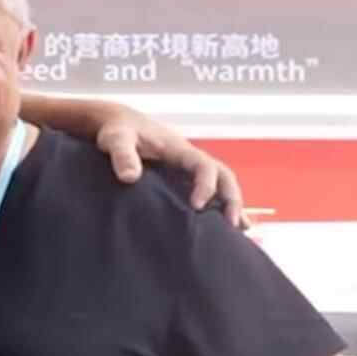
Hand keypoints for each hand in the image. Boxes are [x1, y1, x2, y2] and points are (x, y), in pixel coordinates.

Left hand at [87, 104, 244, 216]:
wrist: (118, 126)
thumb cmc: (118, 132)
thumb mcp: (116, 139)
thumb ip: (122, 154)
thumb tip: (129, 177)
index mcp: (179, 149)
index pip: (204, 166)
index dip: (205, 185)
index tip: (197, 206)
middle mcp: (191, 159)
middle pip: (224, 176)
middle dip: (231, 198)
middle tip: (231, 224)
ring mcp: (189, 169)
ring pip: (222, 185)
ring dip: (232, 204)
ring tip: (240, 230)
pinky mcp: (183, 179)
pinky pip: (211, 191)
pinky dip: (222, 206)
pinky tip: (229, 227)